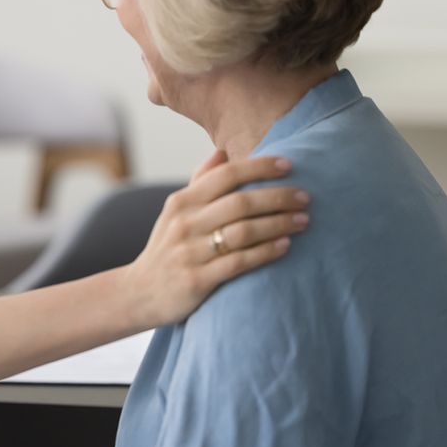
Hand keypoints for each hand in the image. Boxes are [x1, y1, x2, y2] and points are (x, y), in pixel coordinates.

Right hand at [123, 151, 308, 330]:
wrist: (140, 293)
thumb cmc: (168, 248)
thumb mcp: (176, 212)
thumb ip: (200, 183)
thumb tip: (223, 152)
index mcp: (181, 202)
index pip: (225, 175)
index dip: (259, 167)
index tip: (288, 164)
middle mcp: (184, 223)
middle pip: (240, 202)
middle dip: (278, 197)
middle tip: (305, 197)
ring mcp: (190, 252)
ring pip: (243, 232)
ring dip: (278, 224)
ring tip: (303, 221)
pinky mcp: (197, 280)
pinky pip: (239, 262)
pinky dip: (266, 252)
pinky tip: (285, 246)